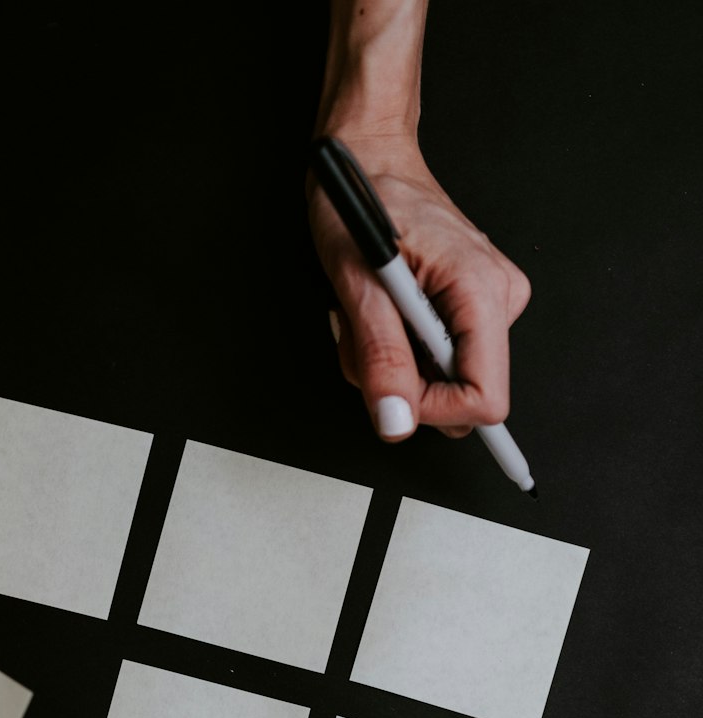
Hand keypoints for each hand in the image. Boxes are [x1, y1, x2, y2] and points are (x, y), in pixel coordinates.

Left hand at [309, 137, 531, 440]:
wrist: (369, 156)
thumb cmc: (364, 201)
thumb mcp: (358, 284)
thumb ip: (381, 358)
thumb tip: (398, 422)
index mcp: (481, 291)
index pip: (484, 399)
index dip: (431, 410)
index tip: (390, 386)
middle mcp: (499, 297)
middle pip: (459, 394)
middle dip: (400, 380)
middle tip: (365, 332)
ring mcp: (488, 302)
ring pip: (440, 381)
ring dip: (390, 361)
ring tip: (368, 312)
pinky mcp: (471, 305)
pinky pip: (435, 359)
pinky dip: (398, 346)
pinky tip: (383, 311)